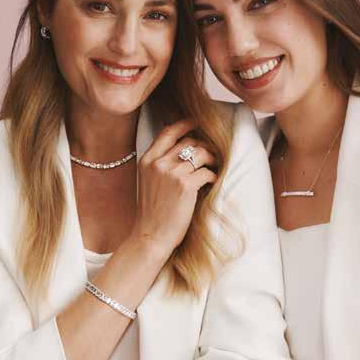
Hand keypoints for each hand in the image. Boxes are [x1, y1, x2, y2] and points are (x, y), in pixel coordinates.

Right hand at [131, 119, 217, 253]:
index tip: (196, 123)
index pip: (168, 132)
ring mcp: (171, 173)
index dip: (184, 125)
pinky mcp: (185, 185)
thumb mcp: (147, 182)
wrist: (150, 235)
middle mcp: (158, 163)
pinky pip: (207, 172)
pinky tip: (211, 183)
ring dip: (211, 160)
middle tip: (211, 156)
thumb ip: (159, 164)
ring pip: (200, 154)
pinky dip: (212, 176)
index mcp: (147, 160)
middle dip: (203, 147)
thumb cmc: (152, 212)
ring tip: (213, 168)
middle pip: (188, 142)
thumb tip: (181, 149)